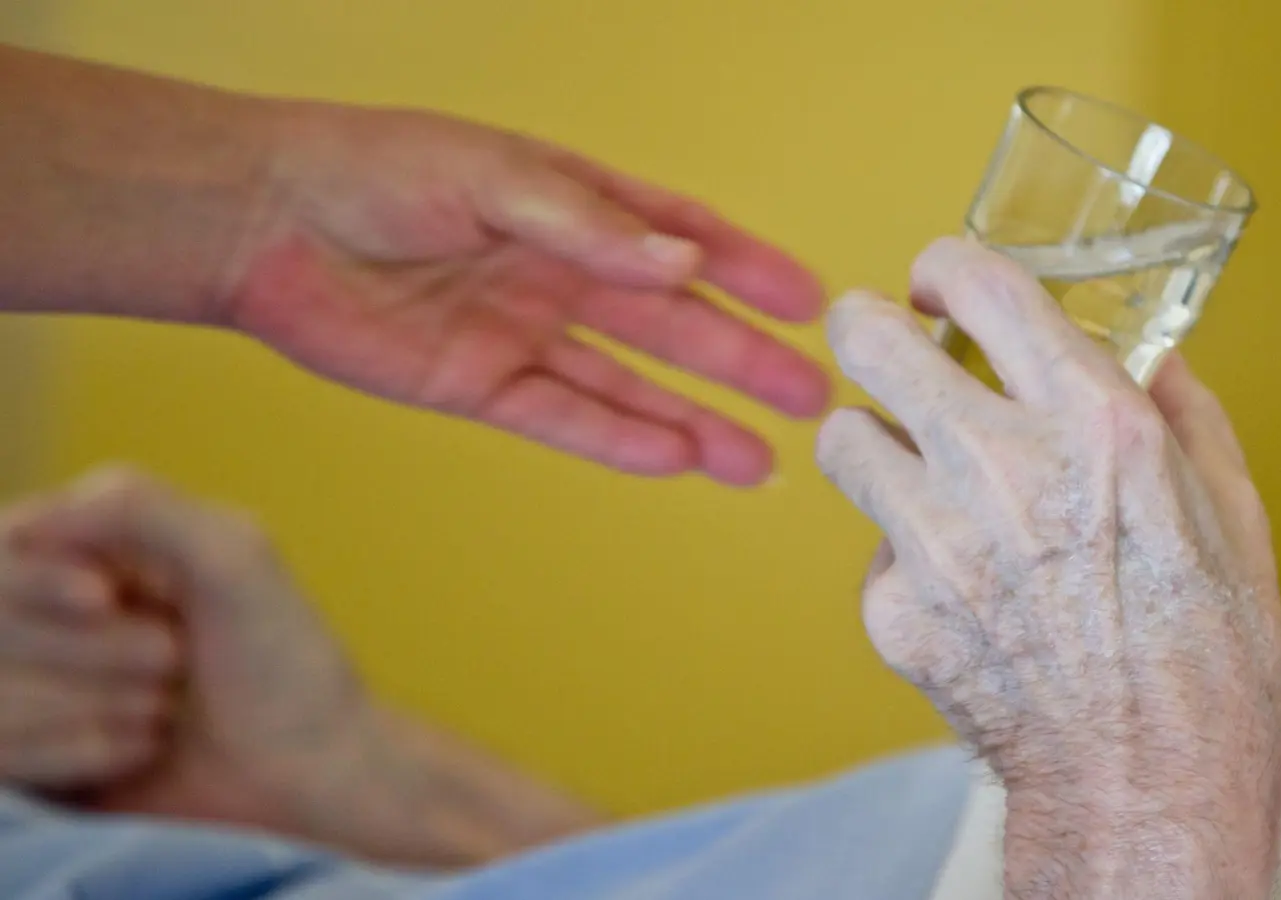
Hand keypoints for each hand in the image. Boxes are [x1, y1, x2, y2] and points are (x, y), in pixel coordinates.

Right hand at [12, 466, 602, 865]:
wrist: (309, 779)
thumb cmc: (286, 663)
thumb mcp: (233, 555)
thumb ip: (135, 505)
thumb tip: (28, 523)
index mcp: (90, 551)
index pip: (2, 548)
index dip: (35, 581)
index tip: (103, 599)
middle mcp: (46, 618)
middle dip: (93, 650)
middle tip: (174, 661)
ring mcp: (32, 692)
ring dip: (89, 705)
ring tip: (163, 711)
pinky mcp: (29, 762)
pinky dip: (77, 753)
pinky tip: (140, 751)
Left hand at [219, 101, 830, 485]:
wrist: (262, 222)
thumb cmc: (372, 171)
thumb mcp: (494, 179)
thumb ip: (591, 228)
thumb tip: (687, 263)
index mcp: (572, 205)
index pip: (682, 238)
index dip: (747, 270)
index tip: (809, 304)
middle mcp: (559, 273)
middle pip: (671, 326)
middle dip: (742, 362)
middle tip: (810, 398)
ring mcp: (523, 333)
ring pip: (629, 387)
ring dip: (696, 421)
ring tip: (760, 460)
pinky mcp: (478, 385)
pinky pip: (565, 418)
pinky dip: (620, 441)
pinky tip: (676, 459)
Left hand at [816, 238, 1280, 898]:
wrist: (1150, 781)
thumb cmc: (1206, 656)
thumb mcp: (1234, 510)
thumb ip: (1183, 413)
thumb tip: (1152, 359)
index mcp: (1093, 423)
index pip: (978, 282)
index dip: (943, 266)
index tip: (941, 283)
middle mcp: (1000, 466)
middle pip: (866, 339)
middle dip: (872, 328)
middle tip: (890, 345)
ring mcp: (935, 541)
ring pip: (840, 436)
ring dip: (875, 438)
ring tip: (915, 464)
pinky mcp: (894, 610)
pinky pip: (871, 547)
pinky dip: (902, 551)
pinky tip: (955, 579)